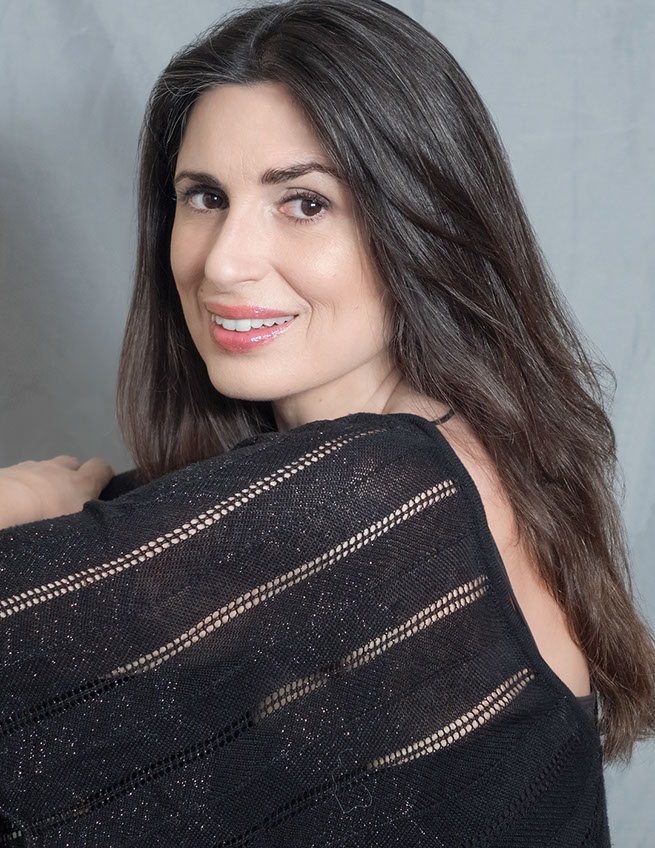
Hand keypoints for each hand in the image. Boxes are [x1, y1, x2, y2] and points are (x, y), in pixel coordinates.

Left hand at [0, 455, 114, 528]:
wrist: (1, 511)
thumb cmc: (46, 524)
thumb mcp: (81, 531)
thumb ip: (93, 523)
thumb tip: (100, 526)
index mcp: (81, 483)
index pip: (101, 467)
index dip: (103, 476)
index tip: (101, 491)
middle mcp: (57, 470)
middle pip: (70, 464)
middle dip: (71, 477)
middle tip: (65, 503)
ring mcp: (29, 469)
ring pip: (42, 470)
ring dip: (43, 484)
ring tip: (34, 509)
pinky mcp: (6, 473)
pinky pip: (19, 476)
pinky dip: (20, 488)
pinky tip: (15, 507)